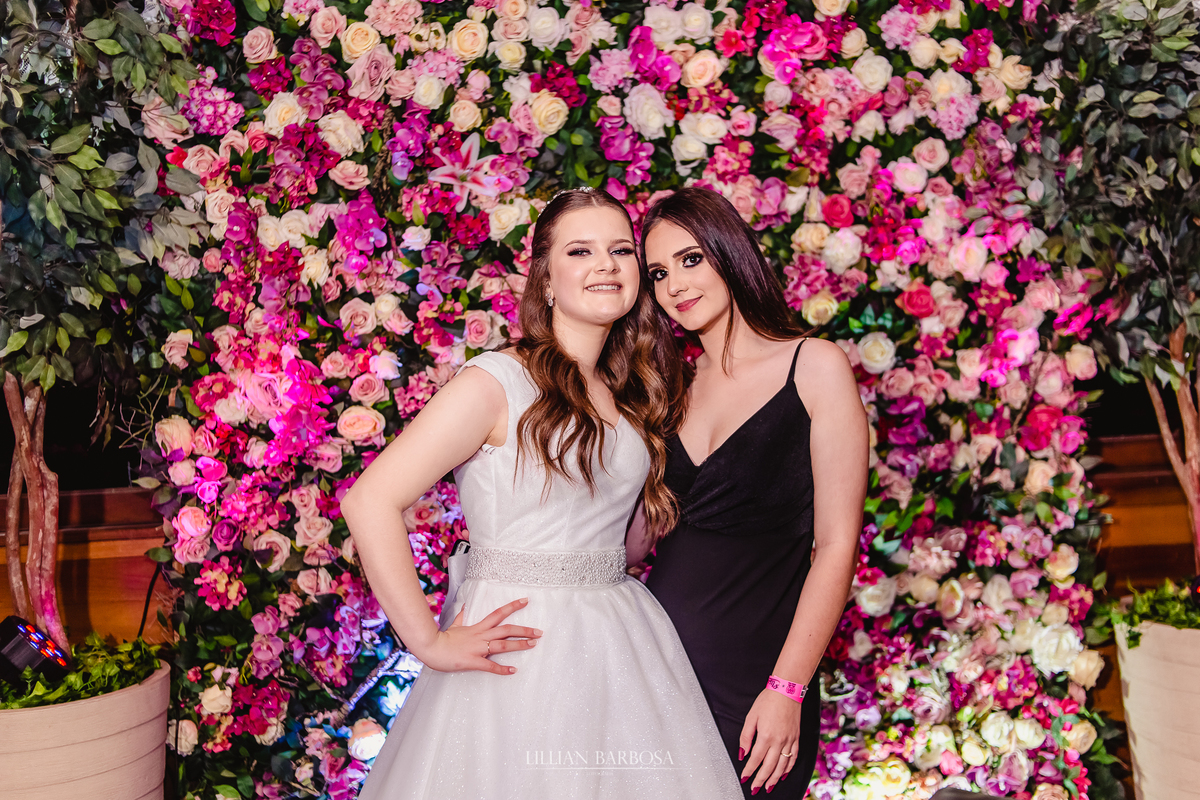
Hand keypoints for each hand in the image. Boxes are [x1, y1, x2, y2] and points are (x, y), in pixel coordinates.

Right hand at [416, 598, 541, 673]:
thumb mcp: (454, 625)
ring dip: (519, 645)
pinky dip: (502, 669)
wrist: (431, 648)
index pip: (499, 613)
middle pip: (506, 630)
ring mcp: (478, 648)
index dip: (513, 606)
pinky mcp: (472, 661)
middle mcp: (481, 636)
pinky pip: (490, 665)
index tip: (526, 601)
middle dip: (524, 630)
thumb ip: (462, 617)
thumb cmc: (442, 638)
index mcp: (478, 627)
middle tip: (539, 632)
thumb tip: (466, 607)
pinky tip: (513, 670)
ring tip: (533, 645)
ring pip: (502, 645)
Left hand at [738, 689, 801, 794]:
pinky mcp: (796, 738)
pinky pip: (793, 757)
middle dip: (761, 780)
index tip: (744, 778)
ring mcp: (790, 741)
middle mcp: (779, 741)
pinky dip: (788, 768)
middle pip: (769, 766)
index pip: (755, 759)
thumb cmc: (767, 701)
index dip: (749, 771)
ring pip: (782, 766)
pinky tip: (783, 774)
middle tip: (755, 789)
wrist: (787, 691)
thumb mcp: (751, 716)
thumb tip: (742, 754)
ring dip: (774, 779)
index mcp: (766, 736)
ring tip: (769, 787)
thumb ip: (745, 737)